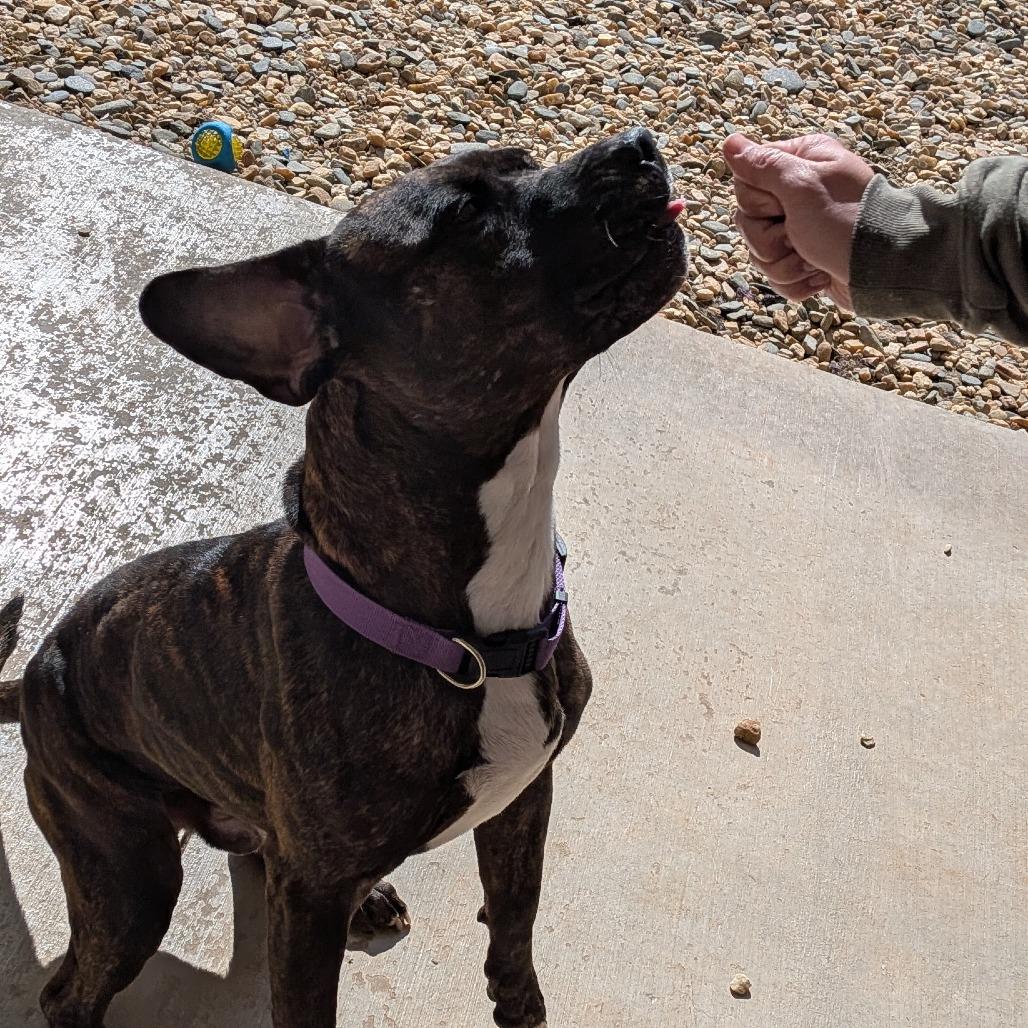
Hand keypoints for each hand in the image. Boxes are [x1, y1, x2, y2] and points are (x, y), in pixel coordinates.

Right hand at [722, 133, 874, 308]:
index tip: (784, 205)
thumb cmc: (847, 222)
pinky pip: (776, 277)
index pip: (745, 181)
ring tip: (814, 258)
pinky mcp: (803, 262)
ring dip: (785, 264)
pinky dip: (796, 282)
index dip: (758, 202)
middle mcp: (797, 195)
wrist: (882, 270)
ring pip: (759, 254)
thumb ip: (763, 164)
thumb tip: (729, 143)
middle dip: (770, 240)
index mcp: (799, 164)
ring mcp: (799, 231)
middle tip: (800, 234)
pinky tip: (820, 274)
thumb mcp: (802, 186)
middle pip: (747, 222)